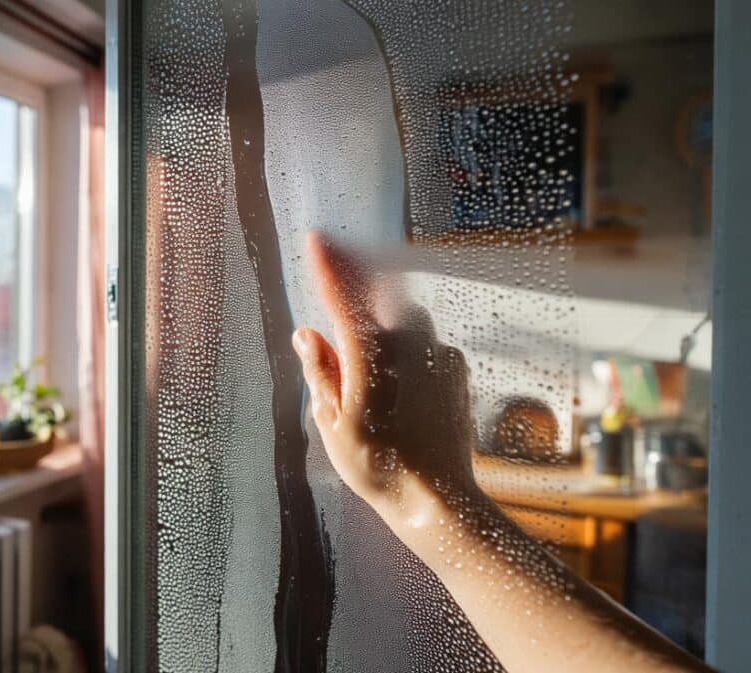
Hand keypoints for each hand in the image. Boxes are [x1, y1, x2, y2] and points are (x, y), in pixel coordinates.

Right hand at [292, 231, 478, 526]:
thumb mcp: (331, 422)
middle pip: (377, 301)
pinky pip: (423, 343)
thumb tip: (308, 334)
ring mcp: (439, 353)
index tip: (316, 238)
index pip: (343, 296)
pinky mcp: (456, 367)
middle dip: (356, 307)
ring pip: (401, 320)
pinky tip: (397, 391)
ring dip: (381, 331)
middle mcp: (409, 343)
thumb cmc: (378, 467)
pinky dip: (405, 352)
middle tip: (340, 350)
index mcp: (370, 355)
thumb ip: (320, 370)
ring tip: (368, 381)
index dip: (328, 265)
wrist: (438, 500)